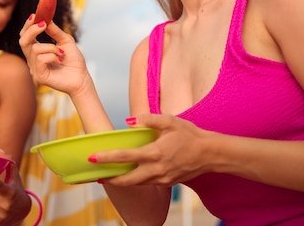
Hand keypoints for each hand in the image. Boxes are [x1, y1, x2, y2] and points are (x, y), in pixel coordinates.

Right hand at [19, 18, 90, 96]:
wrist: (82, 78)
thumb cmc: (74, 61)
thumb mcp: (65, 41)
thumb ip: (55, 31)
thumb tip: (46, 19)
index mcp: (37, 51)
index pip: (26, 36)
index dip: (28, 25)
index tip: (35, 15)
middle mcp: (33, 60)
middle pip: (23, 41)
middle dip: (32, 30)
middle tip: (43, 24)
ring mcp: (34, 68)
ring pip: (35, 49)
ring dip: (51, 48)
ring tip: (61, 54)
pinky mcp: (39, 76)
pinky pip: (41, 59)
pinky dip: (52, 56)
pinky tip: (60, 60)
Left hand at [92, 114, 213, 186]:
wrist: (210, 154)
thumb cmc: (190, 135)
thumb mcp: (170, 121)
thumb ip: (149, 120)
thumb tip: (130, 121)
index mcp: (155, 153)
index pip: (125, 157)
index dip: (107, 158)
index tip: (92, 157)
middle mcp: (157, 169)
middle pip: (127, 180)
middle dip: (110, 179)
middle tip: (96, 175)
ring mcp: (162, 178)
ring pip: (136, 184)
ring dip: (122, 181)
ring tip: (109, 176)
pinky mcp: (168, 183)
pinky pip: (147, 183)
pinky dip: (136, 181)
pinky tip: (131, 174)